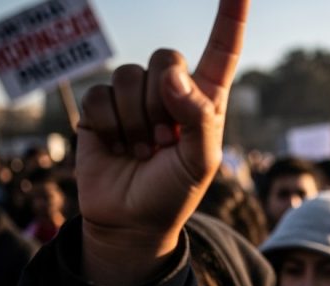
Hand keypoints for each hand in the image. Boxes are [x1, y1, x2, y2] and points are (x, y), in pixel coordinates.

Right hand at [75, 0, 248, 285]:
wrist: (130, 222)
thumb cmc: (174, 193)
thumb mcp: (200, 162)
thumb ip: (197, 117)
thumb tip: (174, 76)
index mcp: (206, 100)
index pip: (222, 50)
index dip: (230, 18)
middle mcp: (171, 91)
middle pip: (166, 59)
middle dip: (163, 104)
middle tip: (164, 143)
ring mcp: (134, 97)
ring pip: (128, 77)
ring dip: (135, 122)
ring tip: (142, 151)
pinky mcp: (101, 108)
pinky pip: (98, 96)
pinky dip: (108, 127)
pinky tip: (117, 148)